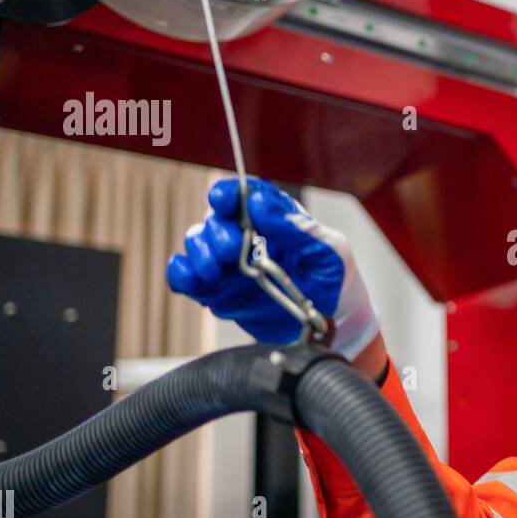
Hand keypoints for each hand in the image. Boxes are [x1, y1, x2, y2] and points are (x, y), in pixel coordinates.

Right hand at [165, 177, 380, 359]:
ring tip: (215, 271)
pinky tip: (195, 281)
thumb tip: (259, 202)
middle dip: (218, 232)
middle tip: (233, 251)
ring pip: (197, 243)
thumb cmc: (334, 280)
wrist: (331, 324)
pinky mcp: (218, 290)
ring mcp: (230, 263)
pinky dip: (182, 275)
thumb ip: (297, 227)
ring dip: (199, 252)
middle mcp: (247, 235)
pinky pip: (186, 277)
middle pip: (216, 219)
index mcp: (275, 218)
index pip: (247, 195)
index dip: (230, 193)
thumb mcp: (328, 252)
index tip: (222, 199)